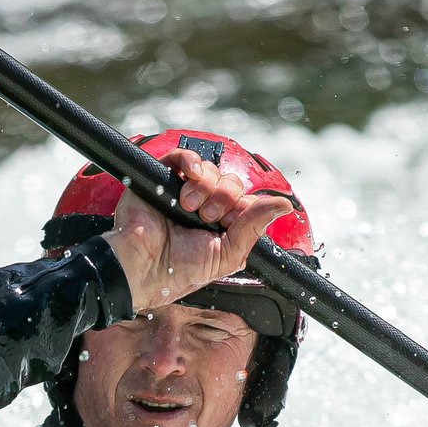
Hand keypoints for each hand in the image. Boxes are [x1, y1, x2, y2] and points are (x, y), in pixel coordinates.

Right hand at [103, 148, 292, 308]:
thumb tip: (284, 205)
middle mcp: (204, 205)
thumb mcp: (228, 254)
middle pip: (231, 183)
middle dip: (224, 199)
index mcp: (221, 225)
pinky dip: (192, 161)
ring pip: (211, 170)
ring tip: (189, 208)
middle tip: (206, 217)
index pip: (245, 201)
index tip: (229, 223)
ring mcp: (183, 191)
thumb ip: (254, 227)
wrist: (144, 267)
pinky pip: (185, 156)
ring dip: (206, 188)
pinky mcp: (162, 178)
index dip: (242, 208)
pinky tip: (191, 176)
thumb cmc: (179, 270)